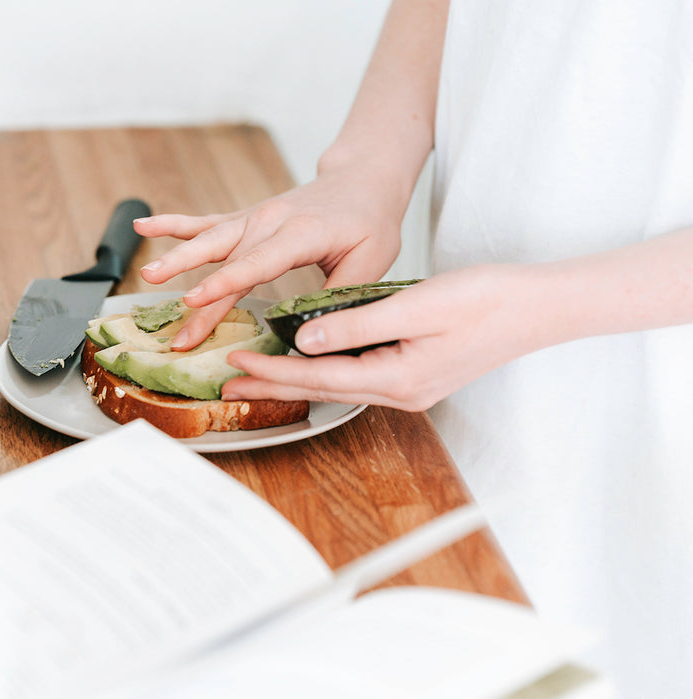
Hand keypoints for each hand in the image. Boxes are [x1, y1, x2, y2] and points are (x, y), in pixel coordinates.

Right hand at [135, 169, 403, 348]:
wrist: (362, 181)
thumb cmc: (370, 223)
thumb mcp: (372, 262)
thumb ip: (339, 296)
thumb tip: (313, 336)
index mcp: (301, 234)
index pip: (256, 263)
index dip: (223, 284)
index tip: (193, 300)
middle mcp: (270, 221)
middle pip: (225, 257)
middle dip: (195, 286)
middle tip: (169, 309)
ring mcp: (254, 217)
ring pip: (209, 238)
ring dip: (177, 256)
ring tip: (147, 273)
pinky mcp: (245, 219)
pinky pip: (205, 222)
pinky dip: (173, 224)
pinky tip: (142, 226)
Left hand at [221, 265, 552, 410]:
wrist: (538, 307)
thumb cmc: (485, 301)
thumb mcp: (415, 307)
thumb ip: (356, 325)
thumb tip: (305, 340)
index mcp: (398, 379)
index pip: (319, 377)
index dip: (274, 370)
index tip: (237, 361)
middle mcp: (401, 391)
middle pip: (321, 389)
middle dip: (272, 385)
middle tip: (229, 382)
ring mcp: (410, 386)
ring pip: (337, 384)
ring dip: (294, 378)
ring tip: (255, 375)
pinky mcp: (416, 373)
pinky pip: (356, 375)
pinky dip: (324, 369)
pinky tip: (309, 361)